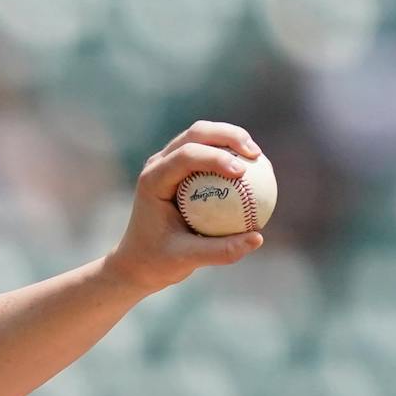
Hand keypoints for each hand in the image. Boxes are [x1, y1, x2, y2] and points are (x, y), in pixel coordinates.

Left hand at [104, 121, 267, 294]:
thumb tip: (258, 237)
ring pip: (203, 135)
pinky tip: (254, 169)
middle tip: (255, 154)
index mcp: (152, 181)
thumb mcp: (186, 260)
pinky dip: (231, 154)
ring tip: (258, 157)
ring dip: (232, 138)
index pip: (185, 156)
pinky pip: (209, 153)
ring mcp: (169, 163)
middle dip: (229, 136)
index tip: (242, 172)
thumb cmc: (157, 261)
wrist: (137, 261)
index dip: (216, 158)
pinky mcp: (181, 169)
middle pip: (196, 133)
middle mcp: (158, 165)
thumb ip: (221, 250)